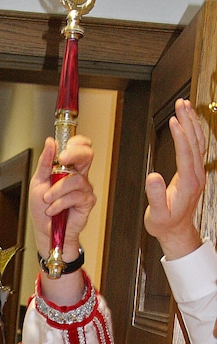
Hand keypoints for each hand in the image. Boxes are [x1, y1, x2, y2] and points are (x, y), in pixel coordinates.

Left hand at [30, 135, 95, 301]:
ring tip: (47, 201)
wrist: (45, 231)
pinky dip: (60, 203)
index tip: (63, 148)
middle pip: (87, 154)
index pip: (80, 146)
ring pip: (75, 179)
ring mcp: (85, 189)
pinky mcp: (87, 202)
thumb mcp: (38, 181)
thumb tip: (50, 142)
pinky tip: (53, 210)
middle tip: (62, 159)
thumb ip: (45, 162)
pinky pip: (75, 196)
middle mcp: (79, 176)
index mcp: (69, 168)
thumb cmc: (42, 208)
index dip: (76, 143)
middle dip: (74, 154)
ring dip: (57, 190)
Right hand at [144, 98, 204, 259]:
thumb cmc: (165, 224)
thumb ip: (155, 196)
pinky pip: (196, 147)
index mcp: (188, 183)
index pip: (185, 153)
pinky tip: (187, 123)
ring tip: (184, 106)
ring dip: (192, 122)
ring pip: (198, 142)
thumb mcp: (157, 214)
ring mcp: (197, 173)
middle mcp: (196, 175)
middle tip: (181, 104)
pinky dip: (192, 131)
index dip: (180, 135)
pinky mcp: (194, 172)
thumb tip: (153, 177)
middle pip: (195, 142)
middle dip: (188, 120)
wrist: (176, 231)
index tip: (174, 121)